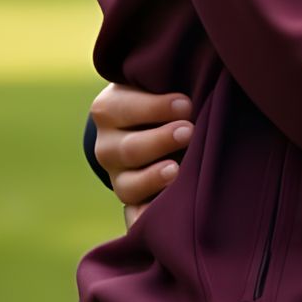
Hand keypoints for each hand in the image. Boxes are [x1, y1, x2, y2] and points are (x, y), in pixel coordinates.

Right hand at [91, 84, 193, 226]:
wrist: (149, 124)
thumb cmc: (162, 93)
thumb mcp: (158, 80)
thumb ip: (168, 79)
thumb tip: (194, 88)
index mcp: (108, 110)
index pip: (125, 109)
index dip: (156, 108)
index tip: (186, 104)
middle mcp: (107, 147)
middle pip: (129, 149)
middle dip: (160, 141)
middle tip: (188, 132)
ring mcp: (118, 178)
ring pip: (129, 186)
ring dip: (153, 179)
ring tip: (177, 170)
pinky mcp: (131, 203)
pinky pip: (133, 217)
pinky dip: (144, 222)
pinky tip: (160, 220)